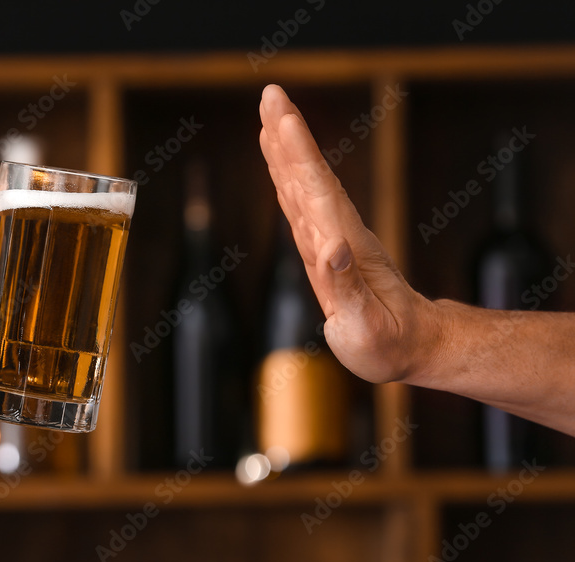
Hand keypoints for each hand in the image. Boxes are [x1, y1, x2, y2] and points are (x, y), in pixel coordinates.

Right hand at [258, 84, 443, 383]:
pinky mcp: (328, 250)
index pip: (317, 192)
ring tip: (270, 118)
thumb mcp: (365, 327)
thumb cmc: (388, 344)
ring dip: (287, 151)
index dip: (298, 155)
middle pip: (309, 178)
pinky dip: (289, 179)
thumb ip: (346, 286)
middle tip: (271, 95)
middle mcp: (337, 236)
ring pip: (305, 187)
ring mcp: (333, 241)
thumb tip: (331, 245)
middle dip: (289, 137)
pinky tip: (281, 167)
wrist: (413, 346)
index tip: (281, 119)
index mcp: (344, 248)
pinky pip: (303, 206)